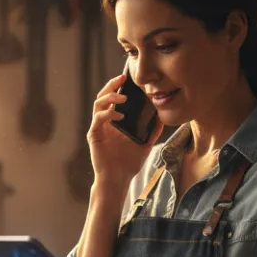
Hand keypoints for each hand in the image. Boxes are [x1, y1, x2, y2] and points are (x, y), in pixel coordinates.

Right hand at [87, 74, 162, 189]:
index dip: (118, 85)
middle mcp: (104, 122)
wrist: (118, 179)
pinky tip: (119, 115)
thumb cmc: (129, 164)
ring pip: (98, 104)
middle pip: (103, 96)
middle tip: (122, 78)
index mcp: (114, 121)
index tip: (128, 77)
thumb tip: (162, 117)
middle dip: (111, 85)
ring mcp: (98, 128)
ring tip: (123, 97)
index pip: (113, 98)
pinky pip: (98, 119)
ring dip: (110, 97)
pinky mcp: (94, 135)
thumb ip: (152, 130)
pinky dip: (108, 113)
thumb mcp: (145, 144)